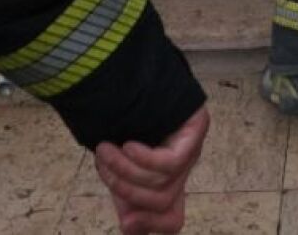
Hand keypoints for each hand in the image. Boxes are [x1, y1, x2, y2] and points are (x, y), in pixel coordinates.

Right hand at [95, 105, 209, 234]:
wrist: (124, 78)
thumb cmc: (121, 123)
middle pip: (162, 203)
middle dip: (124, 189)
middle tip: (101, 164)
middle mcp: (183, 169)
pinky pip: (171, 162)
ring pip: (162, 185)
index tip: (124, 220)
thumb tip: (128, 228)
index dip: (150, 225)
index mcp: (166, 181)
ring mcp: (192, 148)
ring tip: (104, 149)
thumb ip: (123, 196)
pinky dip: (144, 159)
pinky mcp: (197, 129)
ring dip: (125, 171)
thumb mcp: (117, 168)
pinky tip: (129, 145)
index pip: (173, 219)